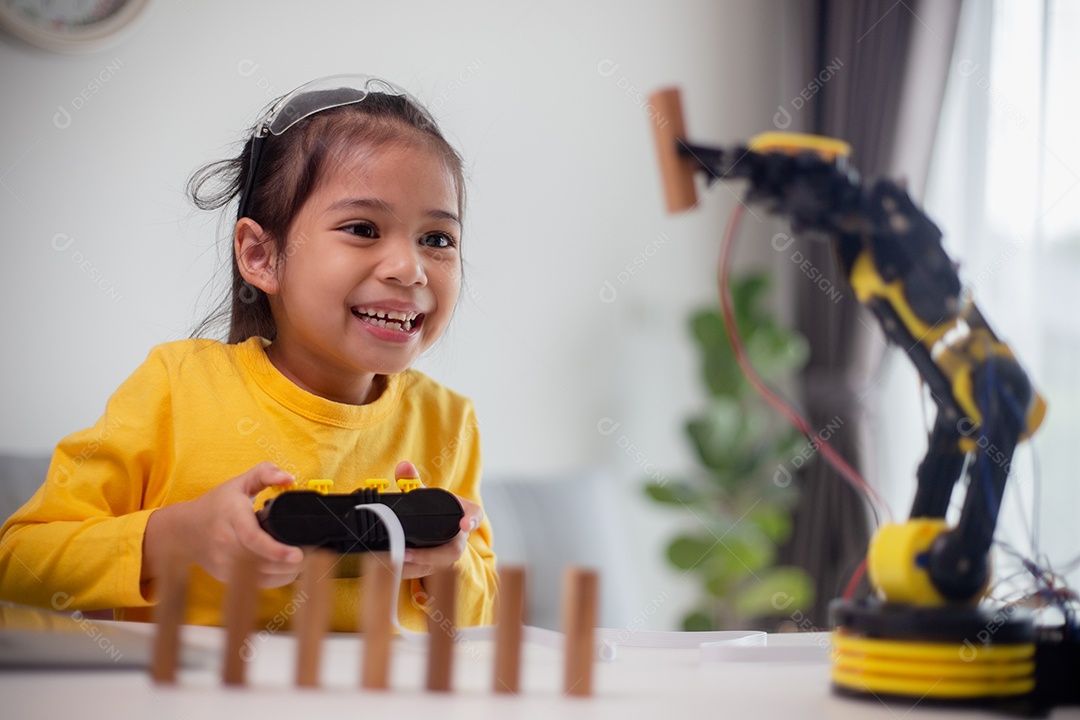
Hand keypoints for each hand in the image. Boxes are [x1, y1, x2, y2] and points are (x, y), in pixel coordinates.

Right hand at [143, 462, 304, 588]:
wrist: (184, 530)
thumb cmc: (216, 505)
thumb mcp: (240, 482)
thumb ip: (266, 473)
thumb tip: (289, 478)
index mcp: (231, 517)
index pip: (253, 538)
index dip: (276, 550)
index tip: (297, 554)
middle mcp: (225, 543)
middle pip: (260, 561)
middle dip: (288, 564)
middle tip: (310, 555)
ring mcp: (223, 563)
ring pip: (259, 577)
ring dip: (285, 574)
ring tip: (302, 562)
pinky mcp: (225, 576)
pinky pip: (254, 584)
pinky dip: (274, 580)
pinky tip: (287, 570)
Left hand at [392, 461, 482, 579]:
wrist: (437, 530)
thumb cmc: (435, 511)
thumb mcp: (425, 494)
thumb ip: (413, 481)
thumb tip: (403, 467)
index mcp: (464, 516)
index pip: (475, 515)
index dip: (471, 520)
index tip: (465, 524)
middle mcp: (459, 539)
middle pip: (453, 551)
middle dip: (430, 555)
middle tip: (406, 553)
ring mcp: (448, 557)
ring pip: (436, 567)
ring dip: (414, 567)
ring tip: (392, 562)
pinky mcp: (435, 569)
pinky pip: (424, 574)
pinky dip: (406, 572)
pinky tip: (389, 568)